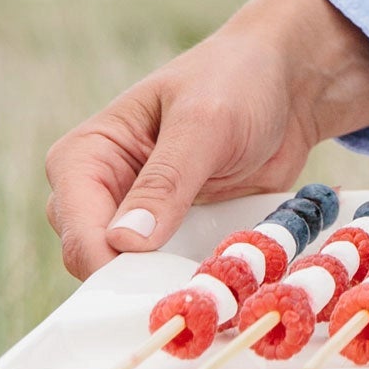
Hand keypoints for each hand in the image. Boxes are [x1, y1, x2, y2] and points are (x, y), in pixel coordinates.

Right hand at [44, 0, 368, 278]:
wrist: (291, 82)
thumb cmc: (239, 80)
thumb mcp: (205, 123)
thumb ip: (167, 180)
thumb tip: (125, 242)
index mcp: (84, 155)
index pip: (77, 227)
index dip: (109, 262)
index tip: (155, 283)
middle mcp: (99, 191)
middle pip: (94, 260)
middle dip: (137, 279)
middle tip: (191, 288)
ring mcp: (136, 216)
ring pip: (130, 274)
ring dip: (168, 283)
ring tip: (213, 282)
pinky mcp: (173, 233)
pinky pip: (169, 273)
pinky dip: (192, 278)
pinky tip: (225, 275)